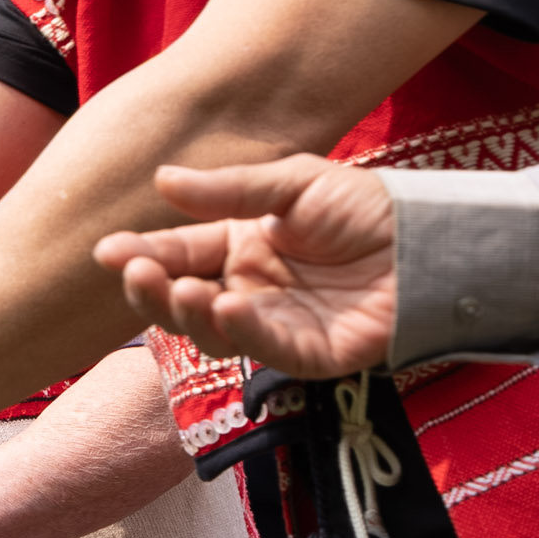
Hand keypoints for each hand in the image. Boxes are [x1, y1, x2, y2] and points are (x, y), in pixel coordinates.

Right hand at [105, 157, 402, 375]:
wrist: (430, 240)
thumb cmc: (366, 207)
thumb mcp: (293, 183)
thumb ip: (228, 190)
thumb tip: (162, 182)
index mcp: (239, 246)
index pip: (179, 254)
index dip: (143, 255)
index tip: (108, 251)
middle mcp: (249, 289)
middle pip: (184, 301)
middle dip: (154, 291)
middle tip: (137, 273)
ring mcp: (276, 325)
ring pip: (215, 333)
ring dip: (192, 314)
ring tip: (189, 289)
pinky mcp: (308, 355)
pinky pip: (266, 349)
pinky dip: (244, 331)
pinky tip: (230, 306)